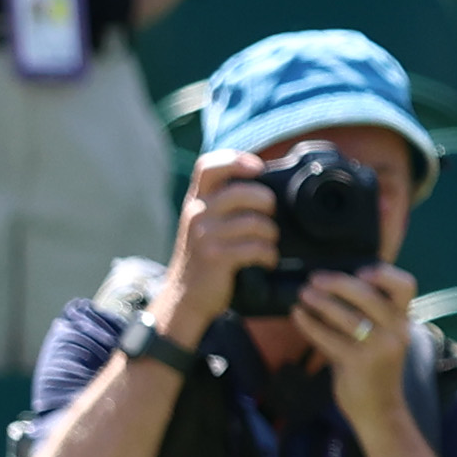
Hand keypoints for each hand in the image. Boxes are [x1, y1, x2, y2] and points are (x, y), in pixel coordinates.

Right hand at [152, 150, 277, 342]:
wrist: (185, 296)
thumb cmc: (203, 257)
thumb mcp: (204, 223)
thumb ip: (222, 203)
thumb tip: (262, 183)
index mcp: (195, 201)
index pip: (208, 165)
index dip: (236, 160)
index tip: (257, 168)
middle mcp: (197, 213)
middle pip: (243, 192)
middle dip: (267, 204)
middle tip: (270, 217)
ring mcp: (205, 235)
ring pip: (256, 223)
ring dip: (271, 236)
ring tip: (268, 245)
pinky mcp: (217, 258)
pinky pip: (257, 248)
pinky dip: (269, 256)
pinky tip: (265, 261)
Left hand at [292, 263, 414, 425]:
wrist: (379, 410)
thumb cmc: (373, 369)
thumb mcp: (379, 337)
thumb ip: (364, 313)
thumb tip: (328, 286)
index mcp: (403, 320)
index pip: (406, 286)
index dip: (384, 273)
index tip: (360, 271)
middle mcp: (396, 332)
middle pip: (369, 294)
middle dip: (338, 283)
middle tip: (315, 280)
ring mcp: (378, 348)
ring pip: (345, 315)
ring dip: (320, 301)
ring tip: (303, 295)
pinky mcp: (357, 363)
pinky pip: (327, 337)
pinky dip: (309, 324)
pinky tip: (297, 315)